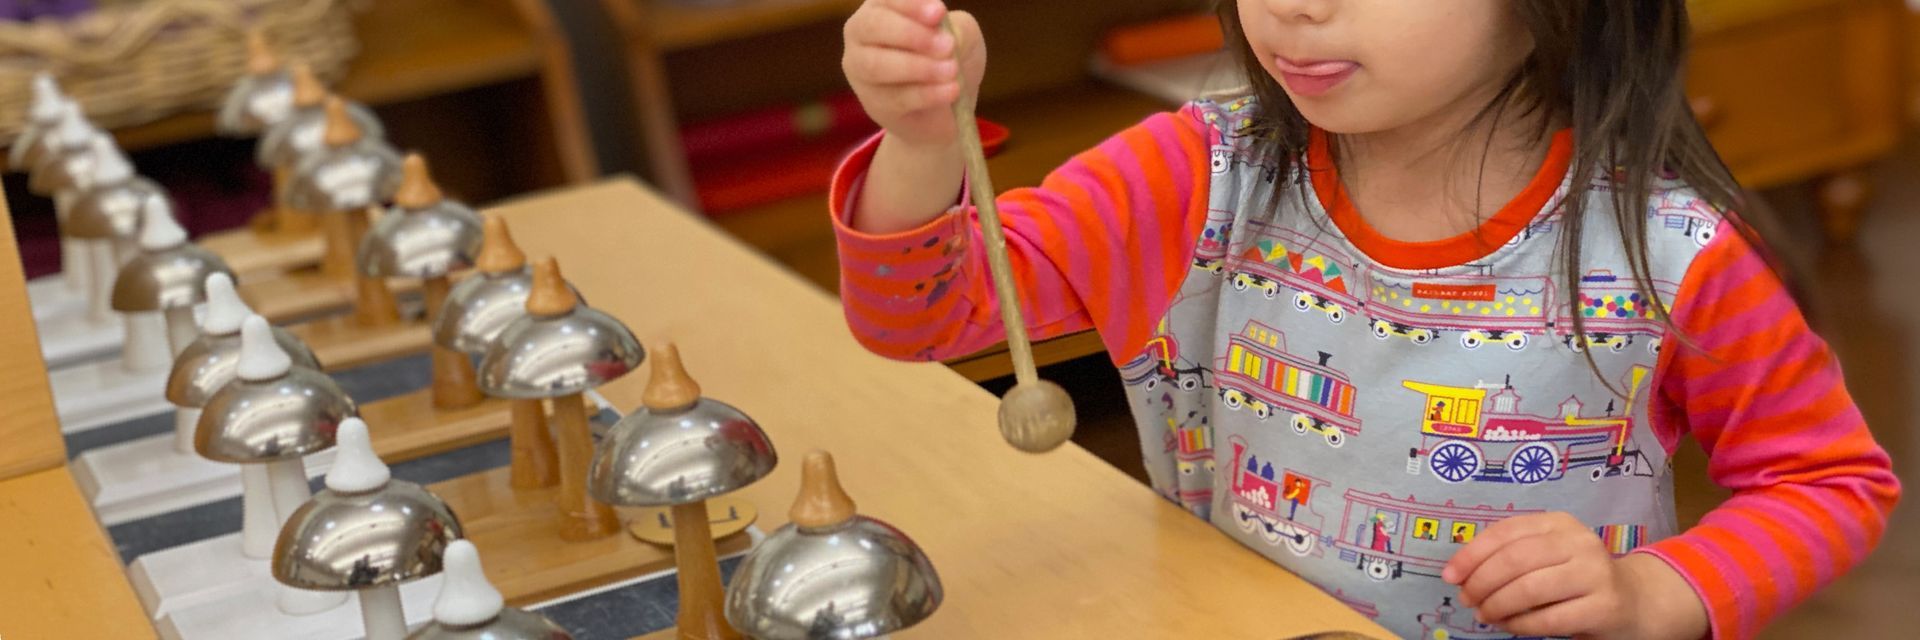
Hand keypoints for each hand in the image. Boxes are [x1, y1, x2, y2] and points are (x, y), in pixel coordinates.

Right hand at [842, 0, 986, 147]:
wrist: (947, 103)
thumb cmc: (948, 55)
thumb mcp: (962, 34)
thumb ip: (957, 28)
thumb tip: (945, 37)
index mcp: (881, 6)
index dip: (911, 5)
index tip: (939, 12)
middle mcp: (862, 34)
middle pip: (873, 27)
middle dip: (911, 34)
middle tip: (948, 45)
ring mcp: (861, 70)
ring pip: (878, 66)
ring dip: (919, 67)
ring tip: (953, 70)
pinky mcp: (874, 103)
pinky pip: (896, 98)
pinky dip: (927, 94)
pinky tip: (952, 90)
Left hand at [1444, 513, 1707, 639]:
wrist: (1634, 601)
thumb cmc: (1576, 577)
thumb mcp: (1546, 555)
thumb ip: (1509, 555)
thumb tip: (1458, 572)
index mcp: (1559, 523)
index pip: (1505, 533)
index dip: (1472, 554)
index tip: (1450, 575)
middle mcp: (1579, 542)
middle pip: (1514, 560)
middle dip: (1482, 582)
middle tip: (1467, 599)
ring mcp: (1595, 573)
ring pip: (1529, 589)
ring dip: (1498, 605)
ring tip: (1485, 615)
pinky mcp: (1604, 607)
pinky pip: (1548, 618)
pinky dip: (1520, 625)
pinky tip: (1510, 626)